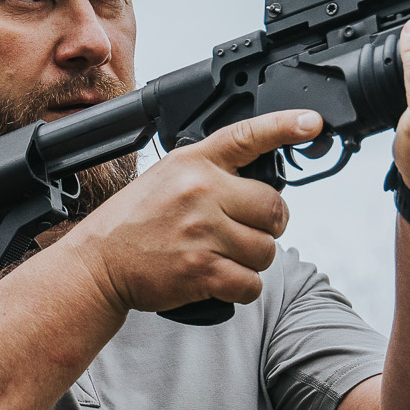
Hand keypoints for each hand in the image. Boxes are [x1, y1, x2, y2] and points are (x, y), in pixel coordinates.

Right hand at [51, 110, 322, 317]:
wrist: (98, 263)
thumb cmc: (133, 223)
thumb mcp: (166, 177)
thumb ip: (208, 173)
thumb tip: (257, 186)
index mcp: (193, 163)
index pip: (247, 136)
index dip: (285, 126)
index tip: (312, 122)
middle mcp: (200, 191)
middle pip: (274, 209)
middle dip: (267, 225)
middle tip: (242, 231)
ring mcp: (202, 231)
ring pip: (266, 250)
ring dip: (252, 260)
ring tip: (221, 256)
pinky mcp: (202, 269)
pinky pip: (251, 283)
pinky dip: (241, 287)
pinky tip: (218, 279)